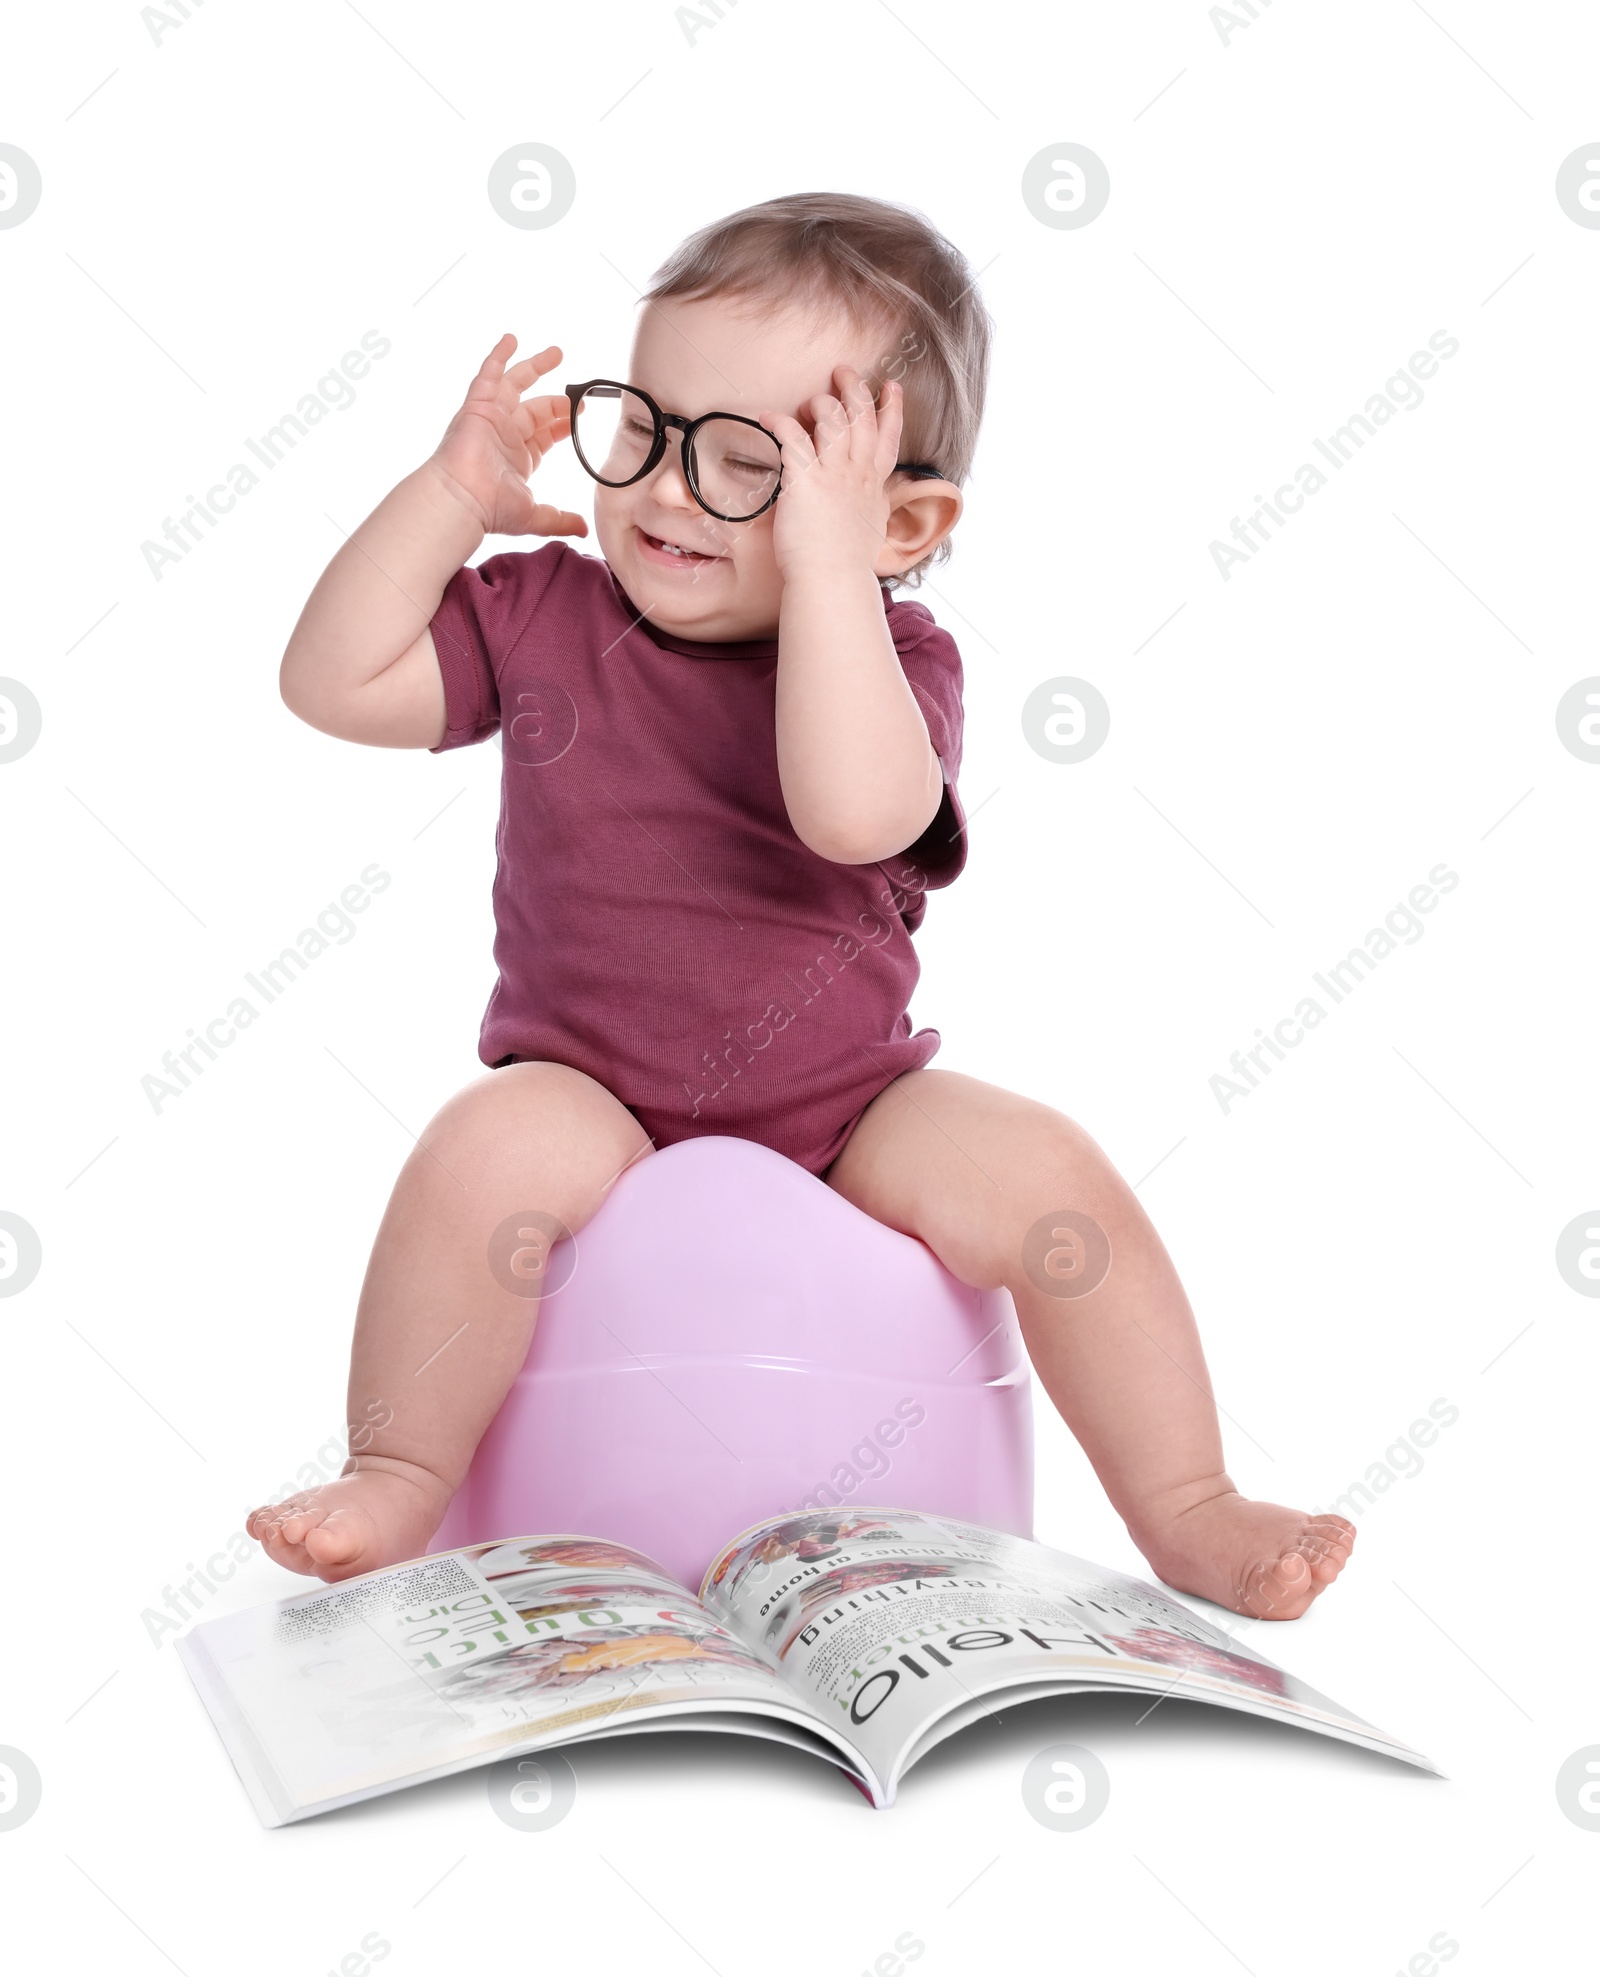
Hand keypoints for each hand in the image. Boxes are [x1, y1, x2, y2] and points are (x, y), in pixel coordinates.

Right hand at [427, 333, 588, 539]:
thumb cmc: (491, 509)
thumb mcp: (535, 515)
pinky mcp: (478, 405)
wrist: (463, 499)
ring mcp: (492, 417)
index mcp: (519, 456)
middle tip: (577, 393)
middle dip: (558, 400)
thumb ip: (560, 519)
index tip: (579, 415)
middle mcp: (506, 434)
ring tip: (557, 353)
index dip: (563, 423)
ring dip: (535, 367)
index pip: (546, 433)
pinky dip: (498, 356)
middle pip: (537, 408)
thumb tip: (583, 530)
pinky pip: (488, 374)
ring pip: (517, 385)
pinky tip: (511, 339)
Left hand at [761, 366, 903, 579]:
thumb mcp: (870, 527)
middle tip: (841, 371)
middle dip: (853, 386)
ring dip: (818, 403)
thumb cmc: (846, 563)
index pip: (889, 436)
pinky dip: (779, 422)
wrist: (832, 580)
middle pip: (861, 415)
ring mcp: (833, 474)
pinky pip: (792, 438)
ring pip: (832, 418)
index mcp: (873, 484)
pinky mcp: (805, 481)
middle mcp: (857, 473)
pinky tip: (768, 418)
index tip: (891, 387)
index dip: (891, 408)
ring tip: (805, 404)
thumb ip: (870, 504)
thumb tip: (871, 499)